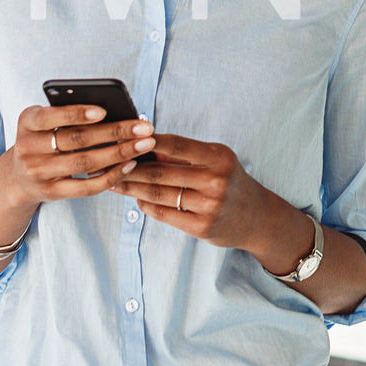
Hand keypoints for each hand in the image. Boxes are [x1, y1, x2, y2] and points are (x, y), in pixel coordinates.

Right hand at [0, 104, 157, 207]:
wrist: (18, 177)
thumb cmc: (43, 139)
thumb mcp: (44, 123)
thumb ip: (68, 114)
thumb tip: (115, 111)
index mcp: (28, 122)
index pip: (51, 116)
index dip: (77, 114)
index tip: (104, 111)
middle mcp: (28, 147)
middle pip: (76, 139)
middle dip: (114, 132)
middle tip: (144, 127)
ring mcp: (38, 172)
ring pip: (84, 162)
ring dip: (119, 153)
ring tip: (144, 144)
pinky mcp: (51, 192)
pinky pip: (85, 187)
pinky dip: (111, 176)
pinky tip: (130, 165)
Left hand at [110, 132, 273, 250]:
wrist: (257, 217)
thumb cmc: (230, 182)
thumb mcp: (216, 160)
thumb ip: (184, 156)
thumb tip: (143, 147)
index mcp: (219, 157)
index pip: (176, 145)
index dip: (147, 141)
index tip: (125, 138)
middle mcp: (215, 180)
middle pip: (160, 172)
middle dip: (130, 168)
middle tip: (108, 163)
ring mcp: (209, 206)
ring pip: (158, 194)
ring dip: (131, 187)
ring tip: (113, 181)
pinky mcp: (201, 227)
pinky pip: (164, 214)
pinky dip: (145, 205)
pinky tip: (135, 198)